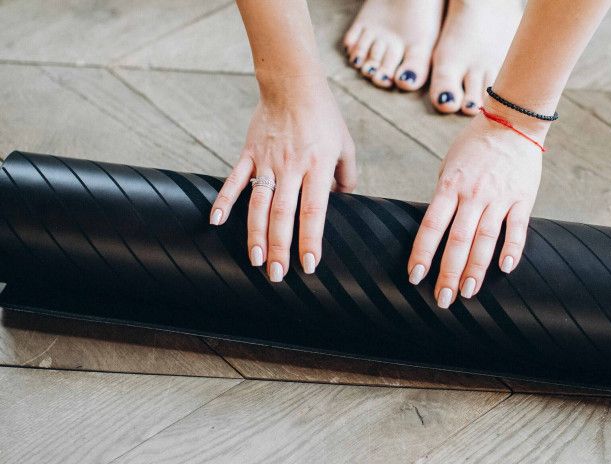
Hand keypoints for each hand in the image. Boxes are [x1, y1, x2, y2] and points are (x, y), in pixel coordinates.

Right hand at [210, 78, 355, 280]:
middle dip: (279, 248)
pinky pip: (234, 180)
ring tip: (255, 260)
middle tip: (277, 275)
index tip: (309, 265)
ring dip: (254, 235)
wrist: (293, 84)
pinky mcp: (249, 154)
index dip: (310, 240)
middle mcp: (291, 167)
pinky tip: (216, 222)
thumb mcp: (345, 145)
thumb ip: (347, 176)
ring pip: (258, 204)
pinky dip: (223, 200)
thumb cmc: (324, 117)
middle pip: (282, 215)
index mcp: (317, 167)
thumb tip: (345, 200)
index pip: (313, 212)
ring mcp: (267, 161)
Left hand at [407, 107, 545, 307]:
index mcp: (450, 186)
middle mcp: (472, 194)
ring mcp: (498, 197)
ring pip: (485, 240)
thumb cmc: (475, 145)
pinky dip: (512, 249)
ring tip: (468, 293)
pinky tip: (505, 269)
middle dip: (448, 273)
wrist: (512, 122)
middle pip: (457, 240)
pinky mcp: (522, 198)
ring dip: (476, 270)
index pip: (431, 226)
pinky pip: (517, 228)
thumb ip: (444, 195)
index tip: (415, 277)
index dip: (422, 253)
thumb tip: (436, 226)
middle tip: (443, 299)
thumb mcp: (450, 166)